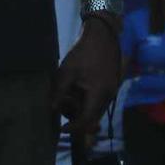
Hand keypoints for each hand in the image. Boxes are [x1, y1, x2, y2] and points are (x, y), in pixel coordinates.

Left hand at [53, 18, 120, 134]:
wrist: (102, 35)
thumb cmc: (83, 52)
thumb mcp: (67, 71)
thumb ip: (60, 92)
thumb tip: (52, 109)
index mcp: (99, 94)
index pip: (87, 120)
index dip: (74, 127)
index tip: (61, 129)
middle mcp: (108, 96)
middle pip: (92, 117)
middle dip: (76, 116)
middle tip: (61, 106)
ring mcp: (111, 91)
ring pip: (95, 109)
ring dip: (81, 108)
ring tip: (66, 95)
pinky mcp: (110, 85)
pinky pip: (97, 100)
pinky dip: (86, 100)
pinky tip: (75, 89)